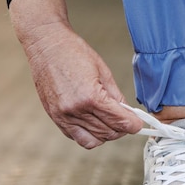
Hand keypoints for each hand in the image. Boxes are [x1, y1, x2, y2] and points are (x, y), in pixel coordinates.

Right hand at [10, 0, 142, 148]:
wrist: (46, 45)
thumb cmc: (74, 53)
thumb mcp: (103, 72)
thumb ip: (116, 96)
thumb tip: (127, 113)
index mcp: (91, 96)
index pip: (120, 121)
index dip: (134, 125)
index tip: (138, 124)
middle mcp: (76, 110)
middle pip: (108, 133)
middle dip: (122, 129)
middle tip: (126, 121)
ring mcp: (63, 116)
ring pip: (94, 139)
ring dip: (107, 134)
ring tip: (111, 122)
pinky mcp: (55, 117)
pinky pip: (76, 137)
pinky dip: (90, 135)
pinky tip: (94, 123)